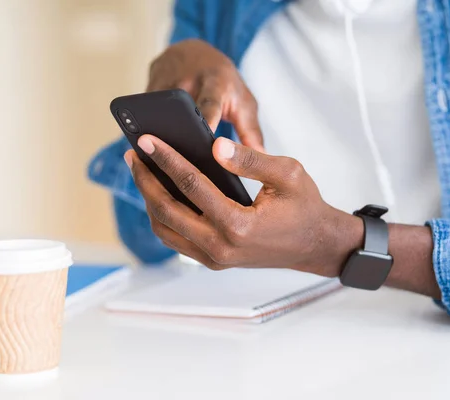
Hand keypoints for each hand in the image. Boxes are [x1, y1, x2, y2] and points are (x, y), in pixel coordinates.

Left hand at [124, 135, 363, 276]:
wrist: (315, 245)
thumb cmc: (304, 206)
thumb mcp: (288, 173)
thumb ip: (250, 159)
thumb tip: (214, 145)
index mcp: (238, 224)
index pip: (191, 185)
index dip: (166, 159)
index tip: (146, 140)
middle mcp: (221, 247)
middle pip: (167, 210)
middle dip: (145, 179)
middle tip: (134, 154)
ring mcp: (214, 258)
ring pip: (165, 229)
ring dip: (149, 199)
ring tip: (142, 171)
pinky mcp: (213, 261)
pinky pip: (176, 240)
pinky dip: (162, 216)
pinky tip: (159, 193)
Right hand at [148, 39, 263, 151]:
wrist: (194, 52)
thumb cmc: (223, 82)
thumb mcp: (243, 101)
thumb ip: (251, 131)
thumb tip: (261, 158)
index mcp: (216, 82)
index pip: (211, 103)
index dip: (207, 121)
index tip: (207, 141)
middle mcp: (189, 79)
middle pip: (180, 111)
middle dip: (178, 133)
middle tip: (176, 158)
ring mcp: (166, 80)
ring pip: (159, 111)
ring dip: (160, 133)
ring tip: (159, 156)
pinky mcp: (149, 84)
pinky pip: (147, 112)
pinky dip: (150, 128)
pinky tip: (150, 147)